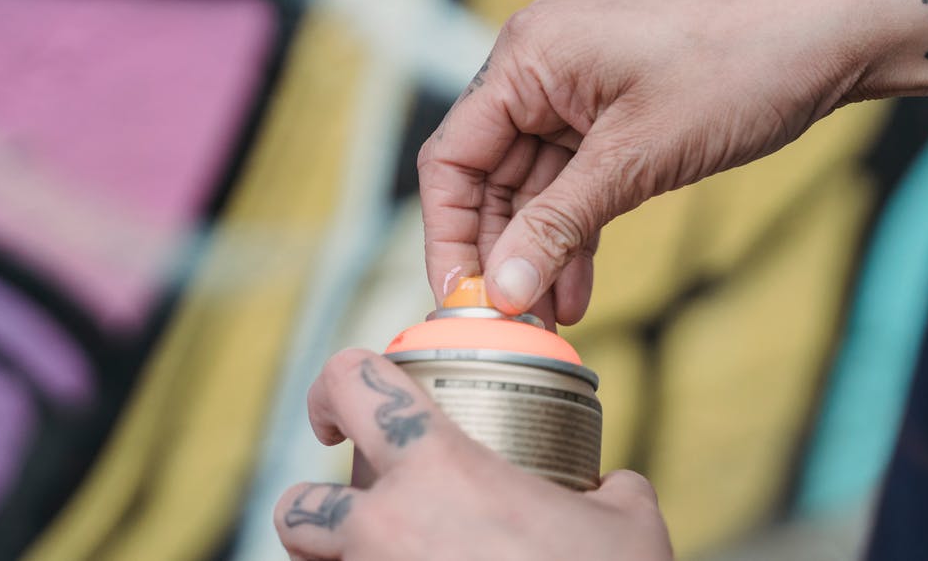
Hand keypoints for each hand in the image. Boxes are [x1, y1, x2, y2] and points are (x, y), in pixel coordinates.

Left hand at [274, 349, 672, 560]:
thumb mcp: (630, 523)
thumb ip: (610, 491)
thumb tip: (610, 489)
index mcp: (441, 468)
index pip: (353, 384)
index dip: (337, 384)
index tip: (344, 414)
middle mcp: (390, 527)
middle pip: (297, 503)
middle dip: (315, 506)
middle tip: (360, 511)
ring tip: (375, 559)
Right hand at [418, 0, 927, 325]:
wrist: (822, 41)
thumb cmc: (736, 68)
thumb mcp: (636, 158)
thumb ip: (559, 225)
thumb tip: (503, 290)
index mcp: (527, 58)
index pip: (453, 158)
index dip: (449, 235)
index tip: (462, 299)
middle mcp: (539, 72)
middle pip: (488, 179)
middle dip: (500, 254)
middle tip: (513, 321)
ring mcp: (573, 96)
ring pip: (531, 191)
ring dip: (539, 255)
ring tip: (551, 319)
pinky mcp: (607, 120)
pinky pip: (571, 187)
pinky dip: (573, 236)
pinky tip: (578, 290)